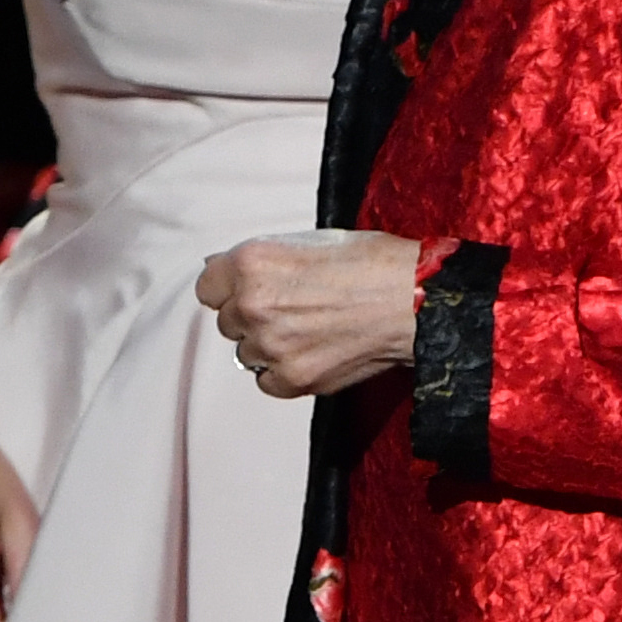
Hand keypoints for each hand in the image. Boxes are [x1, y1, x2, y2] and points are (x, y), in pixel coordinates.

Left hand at [196, 230, 419, 398]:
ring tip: (309, 328)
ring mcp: (271, 346)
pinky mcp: (293, 379)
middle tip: (293, 306)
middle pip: (227, 321)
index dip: (230, 286)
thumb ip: (260, 259)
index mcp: (252, 262)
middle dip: (252, 315)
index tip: (249, 288)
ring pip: (247, 353)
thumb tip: (219, 266)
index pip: (207, 287)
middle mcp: (253, 305)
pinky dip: (284, 371)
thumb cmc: (369, 261)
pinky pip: (267, 381)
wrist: (413, 300)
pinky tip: (314, 350)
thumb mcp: (308, 241)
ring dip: (268, 344)